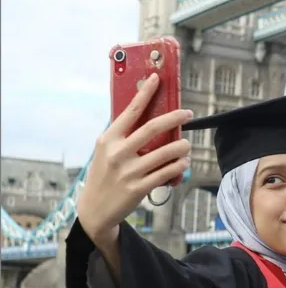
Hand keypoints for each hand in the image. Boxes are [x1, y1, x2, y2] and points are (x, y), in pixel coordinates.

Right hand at [77, 73, 192, 246]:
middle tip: (188, 113)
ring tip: (187, 144)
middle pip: (152, 129)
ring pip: (165, 153)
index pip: (130, 111)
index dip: (145, 93)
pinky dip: (179, 166)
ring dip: (182, 146)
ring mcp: (128, 172)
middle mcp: (117, 153)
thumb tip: (147, 114)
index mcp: (108, 139)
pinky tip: (183, 162)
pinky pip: (166, 173)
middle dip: (174, 118)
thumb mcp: (105, 151)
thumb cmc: (105, 174)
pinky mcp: (138, 188)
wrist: (94, 208)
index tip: (157, 79)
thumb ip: (123, 135)